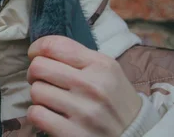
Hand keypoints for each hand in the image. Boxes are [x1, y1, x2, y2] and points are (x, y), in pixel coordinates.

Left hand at [26, 36, 141, 136]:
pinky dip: (37, 114)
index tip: (35, 55)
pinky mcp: (74, 134)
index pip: (53, 46)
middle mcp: (93, 86)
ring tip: (51, 100)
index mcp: (100, 65)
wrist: (137, 136)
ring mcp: (84, 112)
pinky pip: (36, 114)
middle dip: (35, 73)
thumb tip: (41, 49)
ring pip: (36, 91)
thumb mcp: (107, 70)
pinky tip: (49, 115)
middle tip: (43, 80)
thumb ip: (77, 55)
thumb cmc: (114, 99)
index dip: (36, 49)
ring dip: (39, 96)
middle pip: (38, 67)